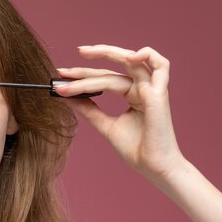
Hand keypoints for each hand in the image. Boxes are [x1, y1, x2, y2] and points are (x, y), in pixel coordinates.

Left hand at [55, 44, 183, 179]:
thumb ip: (88, 109)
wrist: (152, 168)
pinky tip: (128, 56)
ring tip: (83, 53)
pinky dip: (147, 54)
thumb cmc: (135, 149)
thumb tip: (67, 96)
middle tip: (62, 71)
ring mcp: (152, 89)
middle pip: (111, 70)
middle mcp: (142, 88)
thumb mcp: (105, 125)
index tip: (60, 79)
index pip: (104, 78)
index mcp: (131, 94)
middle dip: (85, 68)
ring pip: (126, 65)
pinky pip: (161, 65)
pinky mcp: (160, 94)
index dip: (82, 77)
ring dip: (105, 55)